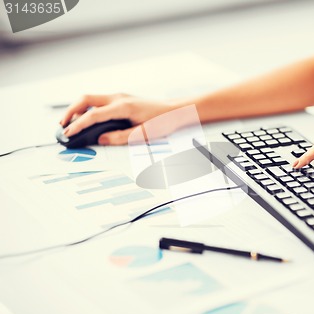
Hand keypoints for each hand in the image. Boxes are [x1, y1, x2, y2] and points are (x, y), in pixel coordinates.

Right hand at [59, 94, 180, 144]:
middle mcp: (119, 98)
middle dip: (70, 111)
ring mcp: (119, 96)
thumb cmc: (162, 121)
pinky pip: (98, 101)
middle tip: (62, 126)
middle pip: (85, 99)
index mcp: (123, 106)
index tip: (68, 133)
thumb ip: (120, 137)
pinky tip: (85, 119)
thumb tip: (101, 139)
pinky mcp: (121, 99)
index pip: (94, 114)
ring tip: (70, 124)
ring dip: (78, 109)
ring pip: (90, 98)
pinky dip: (87, 109)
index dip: (78, 124)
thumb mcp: (143, 134)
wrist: (174, 110)